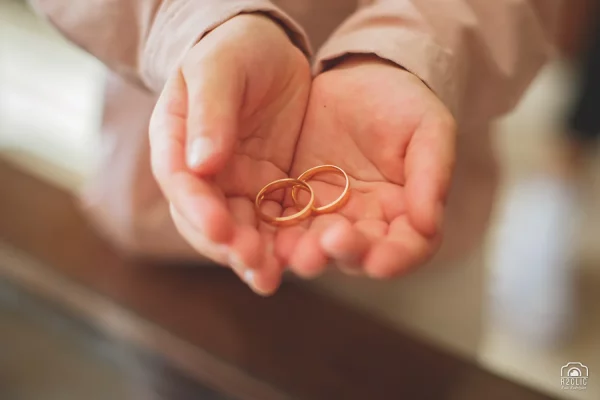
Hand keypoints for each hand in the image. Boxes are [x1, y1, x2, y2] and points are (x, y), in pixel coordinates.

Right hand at [149, 14, 310, 293]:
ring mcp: (235, 185)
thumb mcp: (218, 69)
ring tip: (270, 278)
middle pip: (207, 218)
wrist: (266, 49)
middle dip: (228, 245)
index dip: (198, 209)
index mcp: (176, 141)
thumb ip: (210, 113)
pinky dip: (281, 244)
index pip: (181, 182)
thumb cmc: (235, 50)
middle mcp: (202, 172)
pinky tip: (295, 262)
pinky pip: (273, 221)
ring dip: (253, 256)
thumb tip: (202, 165)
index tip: (221, 229)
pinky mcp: (269, 188)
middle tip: (253, 264)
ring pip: (239, 229)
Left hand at [277, 55, 455, 278]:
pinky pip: (286, 223)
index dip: (396, 258)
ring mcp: (329, 215)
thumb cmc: (402, 102)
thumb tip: (428, 225)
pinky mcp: (297, 201)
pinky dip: (278, 234)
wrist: (357, 79)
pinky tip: (269, 236)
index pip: (408, 248)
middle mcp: (367, 222)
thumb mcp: (428, 128)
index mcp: (405, 211)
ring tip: (294, 250)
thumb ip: (432, 173)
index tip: (378, 261)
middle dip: (344, 254)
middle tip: (329, 244)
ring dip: (307, 253)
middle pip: (359, 254)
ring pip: (318, 246)